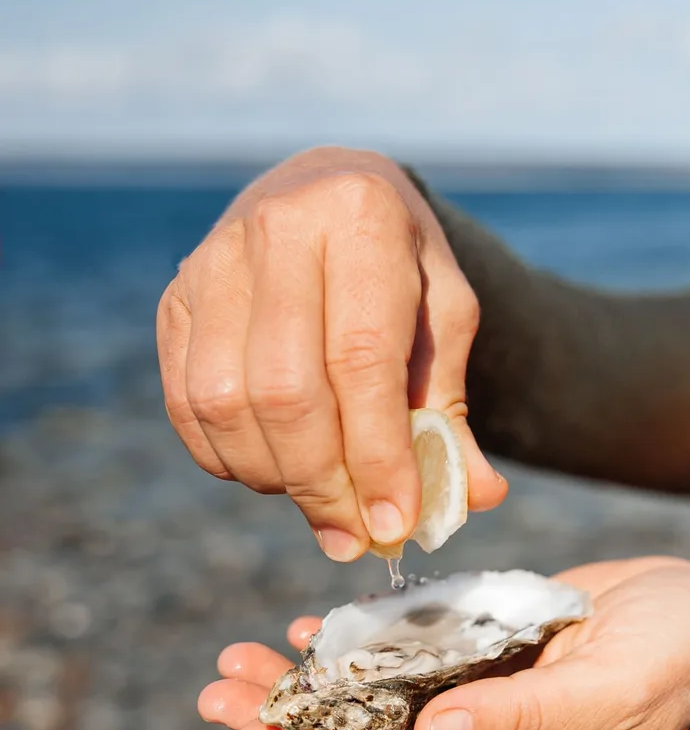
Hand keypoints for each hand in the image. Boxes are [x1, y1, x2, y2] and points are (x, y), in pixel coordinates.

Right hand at [157, 147, 505, 560]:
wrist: (326, 194)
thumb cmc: (399, 268)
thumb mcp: (446, 317)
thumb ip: (454, 407)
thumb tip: (476, 497)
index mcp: (360, 216)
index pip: (362, 359)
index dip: (378, 454)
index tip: (395, 522)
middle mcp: (275, 228)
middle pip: (286, 391)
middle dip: (323, 483)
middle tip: (355, 535)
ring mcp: (211, 262)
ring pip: (226, 405)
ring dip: (275, 477)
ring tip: (322, 501)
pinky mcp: (174, 300)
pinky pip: (187, 406)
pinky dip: (229, 460)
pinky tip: (276, 472)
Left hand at [198, 558, 689, 729]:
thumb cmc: (677, 661)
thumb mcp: (610, 688)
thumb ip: (526, 718)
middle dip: (291, 724)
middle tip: (215, 695)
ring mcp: (480, 696)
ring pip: (375, 702)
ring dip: (306, 685)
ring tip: (238, 663)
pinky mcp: (483, 653)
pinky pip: (405, 658)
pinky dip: (355, 645)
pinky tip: (308, 628)